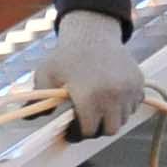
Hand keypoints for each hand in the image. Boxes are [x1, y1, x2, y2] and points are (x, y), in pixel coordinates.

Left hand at [36, 10, 143, 137]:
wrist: (93, 33)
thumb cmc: (66, 55)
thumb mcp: (46, 74)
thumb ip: (37, 99)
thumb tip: (28, 117)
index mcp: (90, 96)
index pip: (88, 130)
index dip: (77, 134)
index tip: (70, 132)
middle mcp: (113, 95)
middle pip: (108, 129)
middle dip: (95, 129)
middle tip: (85, 123)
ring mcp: (129, 89)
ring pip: (123, 119)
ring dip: (110, 118)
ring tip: (97, 108)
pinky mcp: (139, 83)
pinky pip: (134, 105)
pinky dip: (124, 106)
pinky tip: (110, 97)